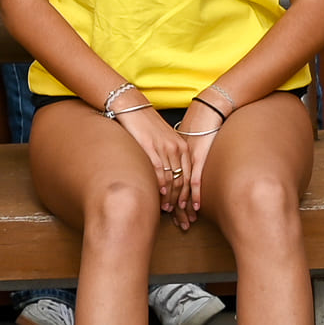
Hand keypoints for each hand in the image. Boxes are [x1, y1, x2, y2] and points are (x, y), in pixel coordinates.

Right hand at [118, 104, 191, 220]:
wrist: (132, 106)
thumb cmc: (146, 125)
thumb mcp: (164, 140)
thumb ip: (169, 156)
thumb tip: (168, 178)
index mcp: (182, 147)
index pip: (190, 176)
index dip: (191, 196)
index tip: (191, 211)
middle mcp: (176, 147)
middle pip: (183, 180)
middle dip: (184, 202)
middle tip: (184, 218)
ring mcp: (164, 147)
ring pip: (172, 178)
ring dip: (171, 197)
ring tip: (169, 211)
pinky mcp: (151, 146)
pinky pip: (159, 168)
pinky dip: (160, 183)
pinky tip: (160, 194)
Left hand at [171, 107, 224, 226]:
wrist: (208, 107)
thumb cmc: (198, 121)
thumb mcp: (185, 137)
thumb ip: (182, 152)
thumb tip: (180, 164)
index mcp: (171, 154)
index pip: (166, 181)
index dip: (167, 198)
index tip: (168, 214)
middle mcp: (177, 158)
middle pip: (172, 188)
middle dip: (175, 208)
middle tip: (176, 224)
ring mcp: (187, 158)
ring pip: (181, 187)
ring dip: (183, 206)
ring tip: (185, 221)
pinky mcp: (197, 156)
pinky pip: (193, 178)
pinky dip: (192, 194)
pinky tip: (193, 206)